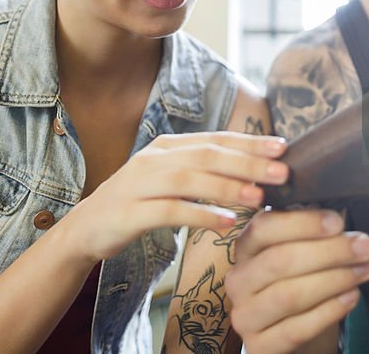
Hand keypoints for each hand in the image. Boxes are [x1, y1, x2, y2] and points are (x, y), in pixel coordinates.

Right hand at [69, 132, 288, 261]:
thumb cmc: (138, 204)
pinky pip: (168, 212)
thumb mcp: (169, 180)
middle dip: (247, 163)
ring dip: (227, 188)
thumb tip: (254, 171)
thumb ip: (203, 172)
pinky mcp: (129, 213)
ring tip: (259, 197)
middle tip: (283, 172)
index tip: (283, 148)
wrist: (85, 229)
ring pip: (188, 180)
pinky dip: (200, 216)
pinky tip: (227, 222)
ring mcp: (138, 184)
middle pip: (206, 156)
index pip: (214, 139)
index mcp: (166, 146)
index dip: (249, 143)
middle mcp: (153, 159)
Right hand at [226, 209, 368, 353]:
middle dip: (329, 251)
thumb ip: (311, 233)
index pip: (264, 227)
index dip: (302, 223)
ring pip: (289, 295)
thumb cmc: (296, 280)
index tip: (338, 222)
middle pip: (280, 260)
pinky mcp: (259, 346)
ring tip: (364, 270)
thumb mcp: (297, 251)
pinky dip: (329, 311)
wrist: (284, 330)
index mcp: (245, 247)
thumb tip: (341, 221)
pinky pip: (296, 329)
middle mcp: (238, 280)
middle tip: (365, 246)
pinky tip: (351, 297)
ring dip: (334, 280)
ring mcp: (245, 315)